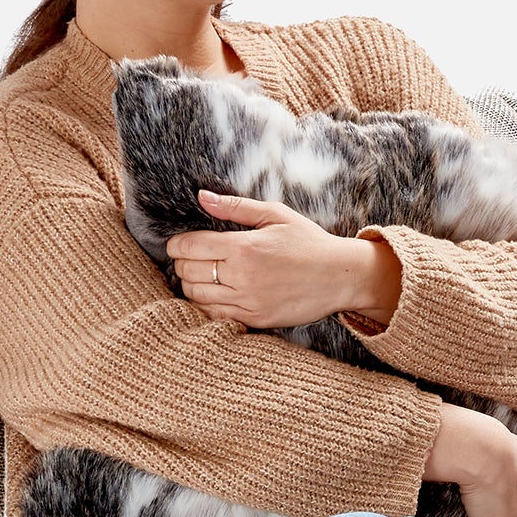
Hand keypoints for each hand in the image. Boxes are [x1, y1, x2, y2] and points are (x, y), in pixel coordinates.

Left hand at [166, 193, 400, 330]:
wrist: (340, 277)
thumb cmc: (309, 242)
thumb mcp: (276, 215)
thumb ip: (236, 207)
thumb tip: (202, 197)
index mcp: (244, 246)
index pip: (189, 247)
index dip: (176, 245)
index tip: (178, 244)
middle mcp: (243, 276)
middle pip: (188, 272)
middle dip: (182, 264)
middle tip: (190, 259)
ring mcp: (248, 301)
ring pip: (197, 296)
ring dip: (191, 285)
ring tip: (201, 276)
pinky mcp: (255, 319)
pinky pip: (215, 316)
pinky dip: (206, 305)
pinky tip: (214, 295)